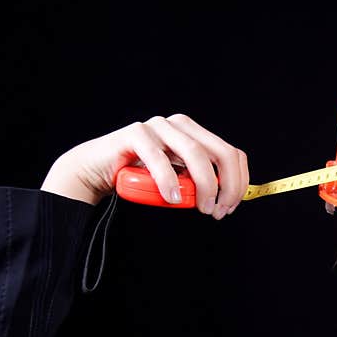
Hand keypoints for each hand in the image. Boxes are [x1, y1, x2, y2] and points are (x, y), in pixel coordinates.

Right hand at [40, 114, 248, 219]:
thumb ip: (200, 184)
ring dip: (204, 185)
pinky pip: (159, 158)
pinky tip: (172, 198)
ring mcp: (159, 127)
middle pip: (221, 152)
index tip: (231, 206)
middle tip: (219, 210)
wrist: (97, 172)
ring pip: (195, 153)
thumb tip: (227, 199)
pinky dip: (169, 180)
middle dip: (227, 185)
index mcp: (196, 135)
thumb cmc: (142, 179)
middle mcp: (181, 126)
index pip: (231, 153)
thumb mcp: (180, 183)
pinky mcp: (135, 134)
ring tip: (202, 207)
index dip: (238, 181)